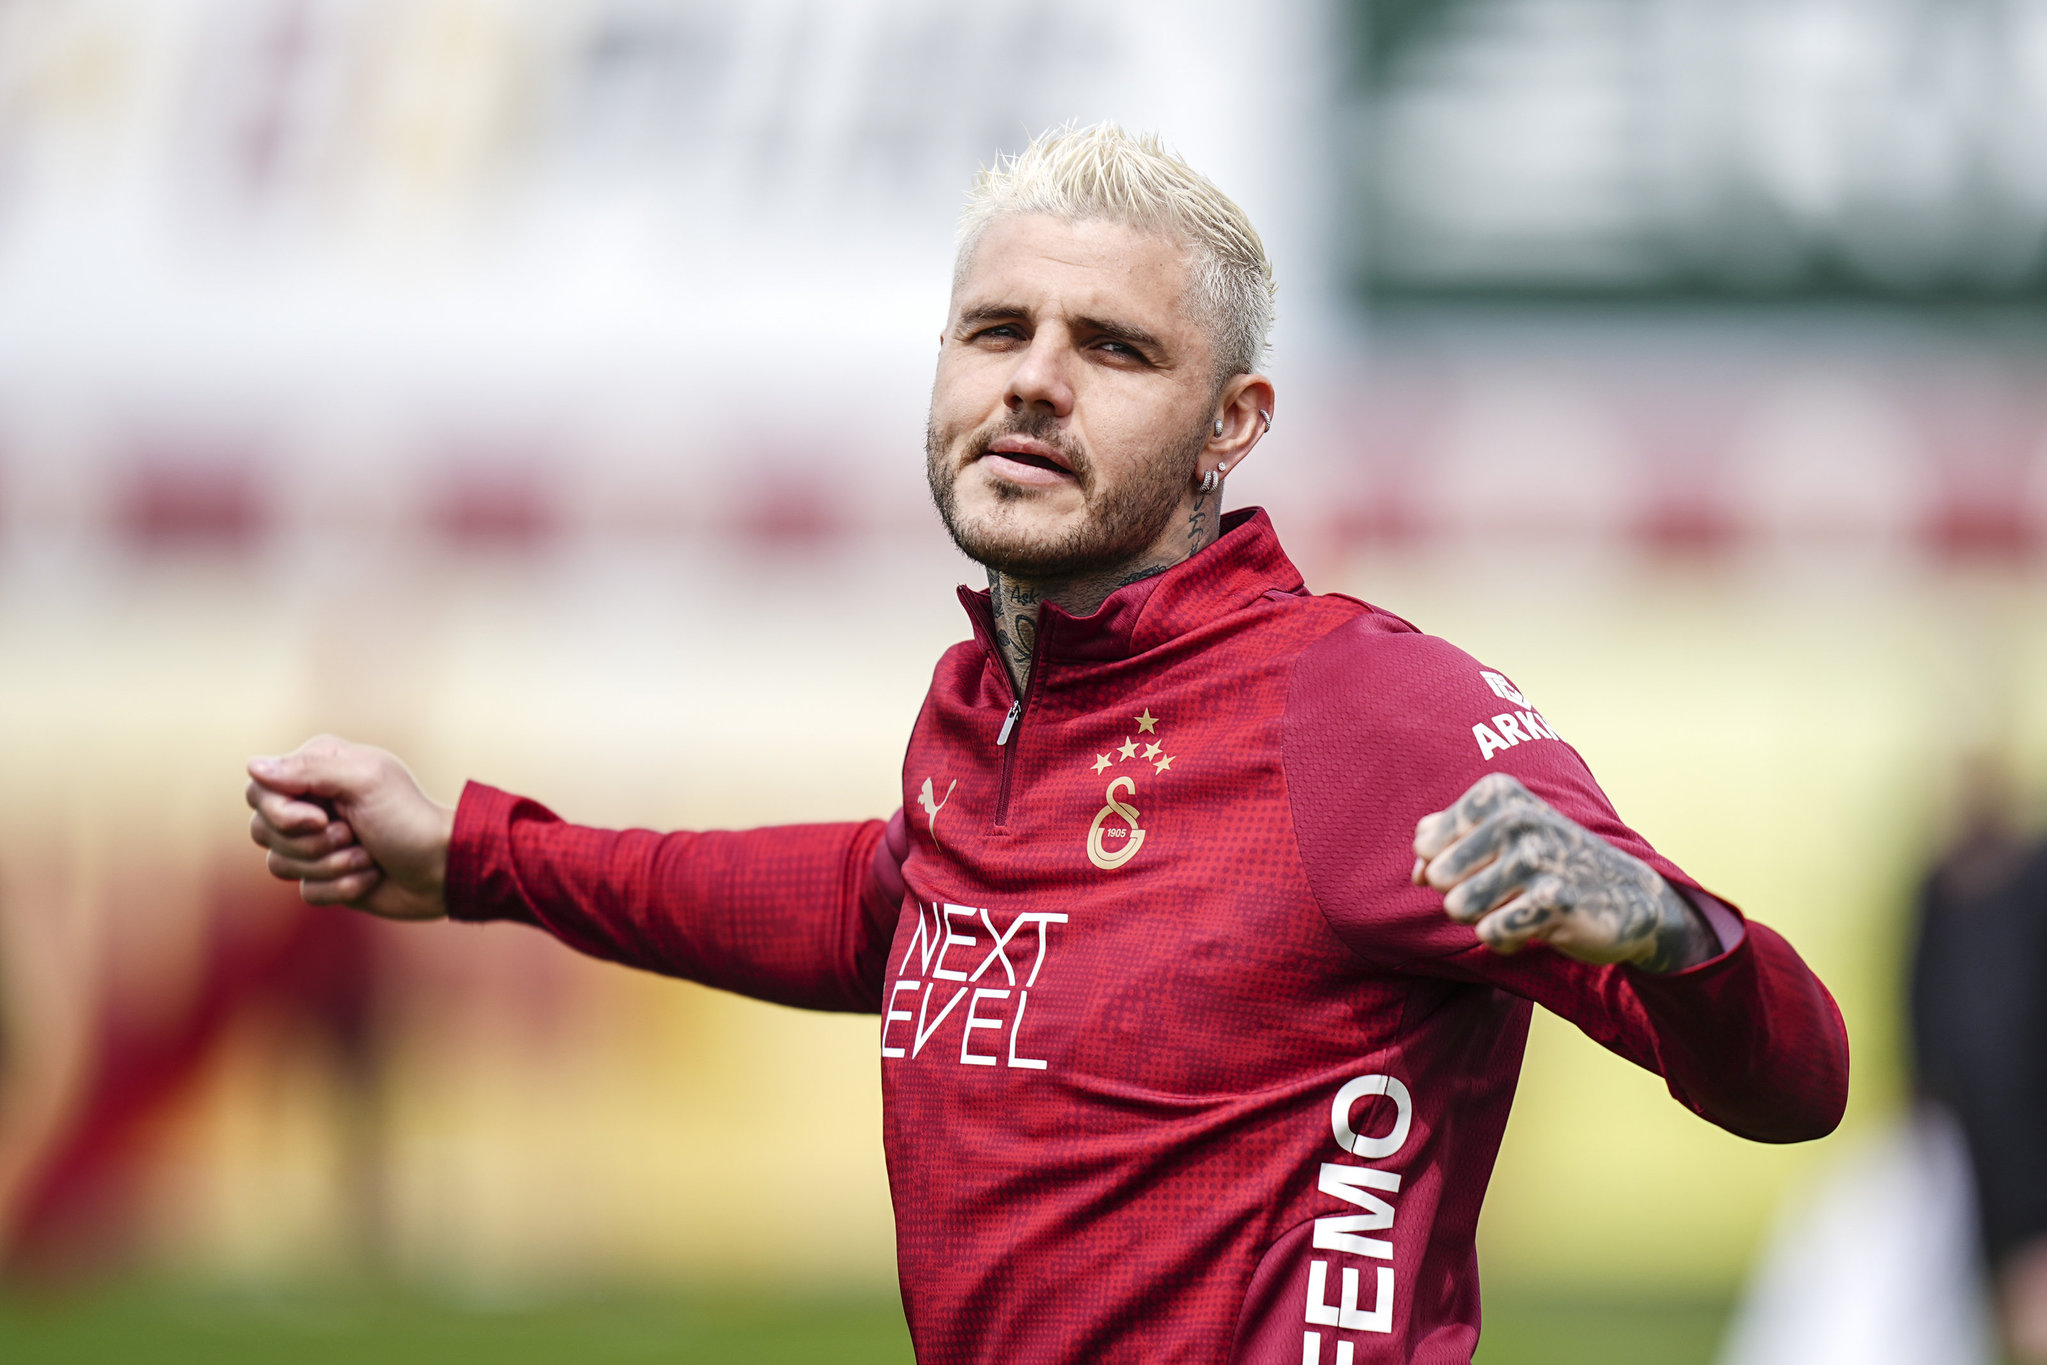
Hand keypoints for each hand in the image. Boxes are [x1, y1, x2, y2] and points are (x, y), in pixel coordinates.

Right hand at [246, 735, 454, 919]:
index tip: (322, 818)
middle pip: (262, 830)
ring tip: (368, 855)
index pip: (259, 791)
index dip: (282, 813)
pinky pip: (306, 891)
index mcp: (317, 768)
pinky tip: (371, 876)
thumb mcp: (365, 781)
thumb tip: (252, 766)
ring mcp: (316, 841)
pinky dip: (342, 887)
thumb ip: (309, 770)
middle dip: (312, 843)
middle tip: (354, 835)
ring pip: (280, 865)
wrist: (445, 867)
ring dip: (332, 866)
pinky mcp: (325, 876)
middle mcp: (310, 802)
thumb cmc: (409, 818)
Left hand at [1412, 773, 1715, 972]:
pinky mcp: (1552, 902)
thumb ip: (1446, 838)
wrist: (1631, 896)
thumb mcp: (1501, 834)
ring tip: (1515, 907)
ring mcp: (1535, 858)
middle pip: (1438, 878)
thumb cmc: (1551, 863)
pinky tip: (1534, 928)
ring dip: (1482, 919)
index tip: (1486, 864)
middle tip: (1503, 892)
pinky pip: (1489, 933)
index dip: (1445, 866)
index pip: (1426, 844)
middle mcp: (1515, 819)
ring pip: (1458, 907)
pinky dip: (1504, 940)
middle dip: (1461, 895)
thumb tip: (1418, 864)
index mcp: (1497, 795)